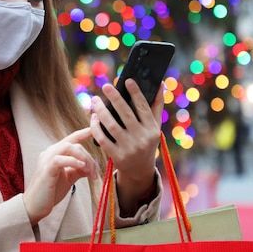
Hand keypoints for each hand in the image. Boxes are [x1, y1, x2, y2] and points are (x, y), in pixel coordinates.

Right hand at [23, 128, 97, 225]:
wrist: (35, 206)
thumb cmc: (50, 192)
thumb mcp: (69, 178)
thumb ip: (79, 169)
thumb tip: (91, 165)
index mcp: (56, 153)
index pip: (72, 138)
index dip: (85, 132)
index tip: (96, 127)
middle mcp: (50, 152)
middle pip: (74, 144)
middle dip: (89, 157)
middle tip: (95, 173)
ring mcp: (47, 159)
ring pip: (69, 147)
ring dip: (83, 158)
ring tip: (89, 172)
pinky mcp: (46, 169)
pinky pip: (61, 159)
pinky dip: (74, 161)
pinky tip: (82, 168)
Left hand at [90, 79, 162, 210]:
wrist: (140, 171)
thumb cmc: (146, 142)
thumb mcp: (155, 127)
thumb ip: (157, 106)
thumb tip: (160, 83)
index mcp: (152, 129)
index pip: (143, 107)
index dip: (135, 93)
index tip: (127, 80)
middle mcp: (142, 138)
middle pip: (126, 114)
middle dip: (115, 98)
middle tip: (106, 86)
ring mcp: (129, 148)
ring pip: (111, 125)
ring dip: (101, 111)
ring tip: (95, 100)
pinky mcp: (117, 156)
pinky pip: (103, 138)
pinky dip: (96, 127)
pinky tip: (93, 117)